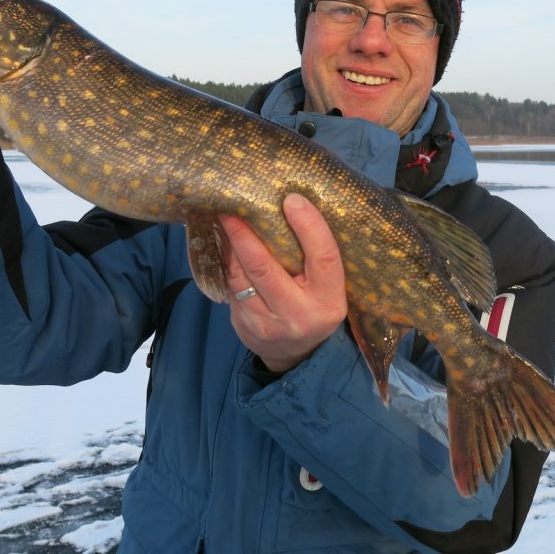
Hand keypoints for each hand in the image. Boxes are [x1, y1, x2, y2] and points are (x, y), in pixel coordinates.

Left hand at [220, 193, 347, 372]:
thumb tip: (292, 206)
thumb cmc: (315, 306)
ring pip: (240, 277)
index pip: (324, 257)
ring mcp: (267, 323)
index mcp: (329, 300)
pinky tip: (226, 246)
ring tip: (226, 221)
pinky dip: (228, 263)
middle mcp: (298, 314)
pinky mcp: (244, 326)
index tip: (292, 199)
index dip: (309, 226)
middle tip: (232, 208)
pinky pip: (231, 287)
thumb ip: (315, 257)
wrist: (297, 355)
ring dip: (230, 246)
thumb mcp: (328, 288)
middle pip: (265, 267)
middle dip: (245, 234)